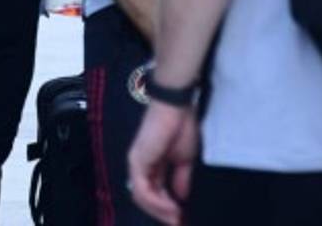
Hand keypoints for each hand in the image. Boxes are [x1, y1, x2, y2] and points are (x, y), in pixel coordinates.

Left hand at [128, 101, 198, 225]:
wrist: (176, 108)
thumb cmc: (181, 128)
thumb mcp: (184, 160)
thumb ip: (180, 180)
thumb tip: (180, 199)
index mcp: (150, 165)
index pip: (153, 193)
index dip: (166, 208)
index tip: (182, 219)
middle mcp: (139, 166)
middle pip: (145, 199)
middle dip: (162, 214)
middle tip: (179, 223)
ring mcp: (136, 164)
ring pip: (142, 197)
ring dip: (160, 211)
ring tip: (177, 218)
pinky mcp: (137, 161)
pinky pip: (143, 189)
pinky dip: (157, 202)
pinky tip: (172, 207)